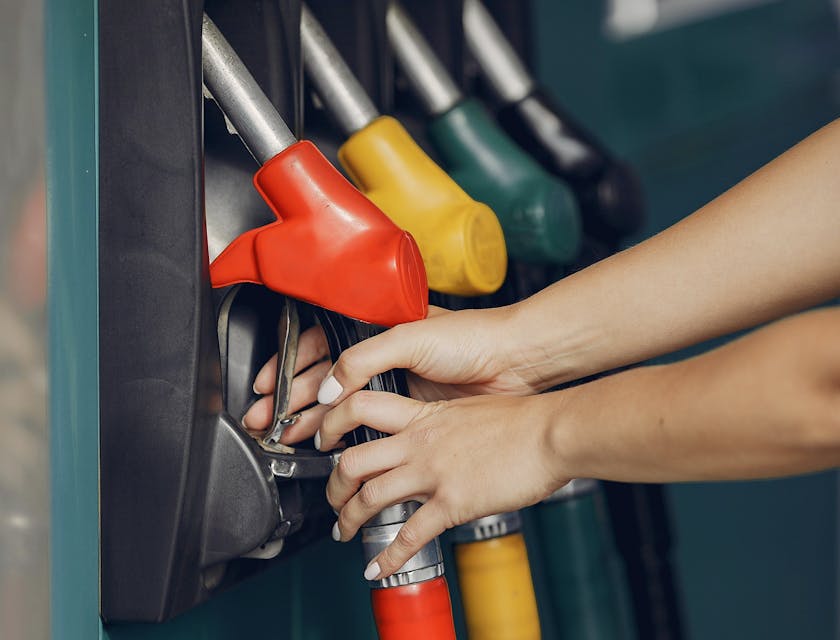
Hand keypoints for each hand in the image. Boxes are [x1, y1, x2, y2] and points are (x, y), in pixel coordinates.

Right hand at [245, 305, 541, 443]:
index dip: (290, 365)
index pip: (320, 344)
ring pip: (341, 404)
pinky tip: (328, 444)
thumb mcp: (410, 337)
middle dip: (290, 398)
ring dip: (311, 419)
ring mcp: (396, 385)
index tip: (268, 385)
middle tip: (266, 419)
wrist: (515, 363)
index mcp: (376, 328)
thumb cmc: (472, 338)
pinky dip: (344, 434)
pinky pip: (367, 424)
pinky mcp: (411, 412)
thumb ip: (363, 360)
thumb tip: (330, 390)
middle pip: (324, 378)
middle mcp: (382, 356)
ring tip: (287, 436)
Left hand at [319, 392, 566, 579]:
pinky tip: (377, 569)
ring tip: (343, 533)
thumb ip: (444, 424)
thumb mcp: (471, 410)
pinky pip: (408, 535)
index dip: (333, 423)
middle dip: (333, 485)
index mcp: (423, 416)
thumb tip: (437, 438)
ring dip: (348, 520)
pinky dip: (387, 558)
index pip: (360, 407)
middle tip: (333, 499)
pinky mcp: (451, 502)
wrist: (550, 433)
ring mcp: (432, 472)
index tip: (326, 440)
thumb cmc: (523, 420)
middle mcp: (419, 441)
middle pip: (352, 460)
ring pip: (369, 496)